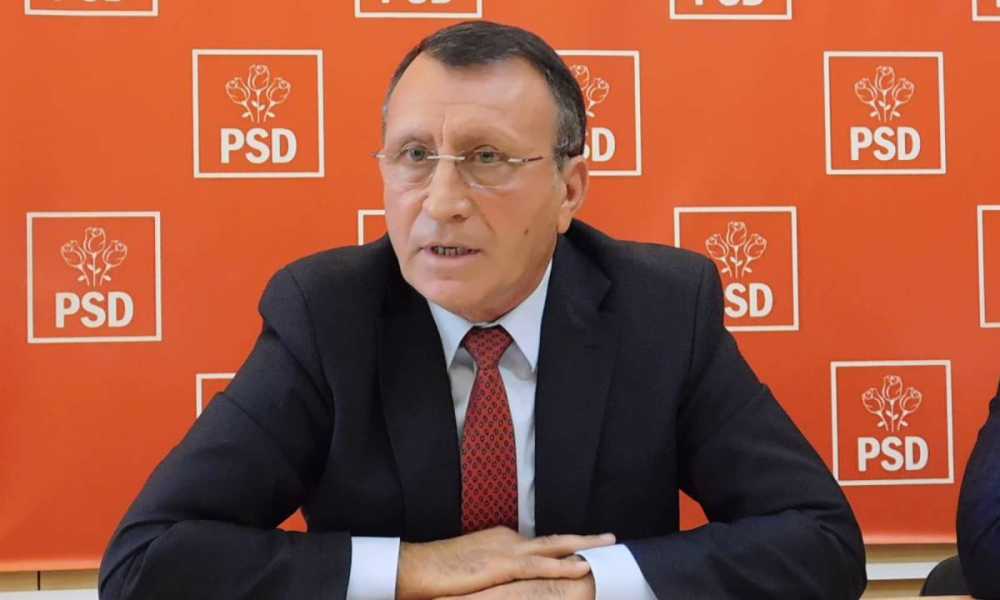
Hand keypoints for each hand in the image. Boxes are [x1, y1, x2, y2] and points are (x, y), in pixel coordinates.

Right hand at [395, 526, 613, 599]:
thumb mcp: (474, 571)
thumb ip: (494, 573)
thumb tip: (507, 582)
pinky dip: (564, 565)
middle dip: (583, 539)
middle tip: (609, 538)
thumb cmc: (439, 572)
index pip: (540, 545)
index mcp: (501, 540)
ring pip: (555, 547)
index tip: (584, 549)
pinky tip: (582, 566)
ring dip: (583, 546)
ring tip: (607, 547)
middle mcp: (508, 539)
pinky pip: (541, 565)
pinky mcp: (503, 564)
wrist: (417, 568)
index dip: (564, 547)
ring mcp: (507, 550)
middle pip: (554, 540)